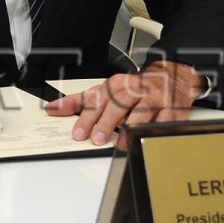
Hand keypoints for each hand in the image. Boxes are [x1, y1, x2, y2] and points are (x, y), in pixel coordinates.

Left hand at [44, 61, 206, 146]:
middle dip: (106, 123)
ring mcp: (153, 98)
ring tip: (119, 144)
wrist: (169, 78)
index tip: (78, 133)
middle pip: (117, 105)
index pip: (98, 100)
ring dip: (129, 128)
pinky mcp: (171, 109)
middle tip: (96, 139)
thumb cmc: (133, 89)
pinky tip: (144, 138)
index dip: (86, 117)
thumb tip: (53, 108)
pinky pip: (162, 120)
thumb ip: (79, 101)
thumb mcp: (105, 91)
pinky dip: (153, 130)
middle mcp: (134, 89)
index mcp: (116, 84)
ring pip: (140, 112)